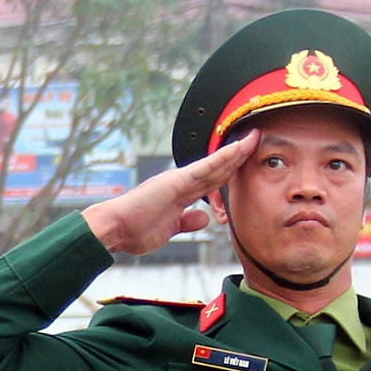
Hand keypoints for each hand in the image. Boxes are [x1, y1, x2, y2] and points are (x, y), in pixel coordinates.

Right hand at [83, 132, 255, 255]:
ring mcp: (180, 179)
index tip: (246, 163)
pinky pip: (206, 167)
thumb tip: (203, 219)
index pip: (212, 181)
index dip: (230, 170)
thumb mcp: (169, 229)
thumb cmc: (133, 230)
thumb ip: (187, 222)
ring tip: (254, 139)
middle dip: (238, 157)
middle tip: (257, 142)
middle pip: (217, 169)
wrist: (114, 228)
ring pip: (215, 164)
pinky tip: (238, 149)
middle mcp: (181, 182)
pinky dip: (223, 157)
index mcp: (180, 193)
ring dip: (236, 152)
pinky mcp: (178, 180)